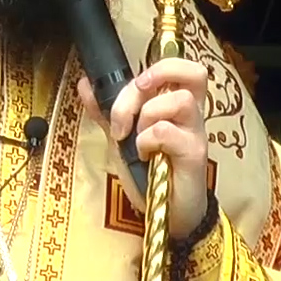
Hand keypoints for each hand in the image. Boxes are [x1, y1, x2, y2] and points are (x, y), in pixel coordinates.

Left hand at [77, 57, 210, 240]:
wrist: (165, 213)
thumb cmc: (149, 173)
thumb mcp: (122, 137)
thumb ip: (106, 111)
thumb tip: (85, 84)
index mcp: (177, 105)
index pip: (183, 67)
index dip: (159, 66)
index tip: (134, 86)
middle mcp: (192, 115)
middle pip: (192, 72)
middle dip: (153, 78)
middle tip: (133, 102)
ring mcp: (195, 134)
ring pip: (177, 100)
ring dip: (145, 115)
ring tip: (133, 138)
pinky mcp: (194, 155)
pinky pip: (166, 131)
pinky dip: (146, 140)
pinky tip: (143, 155)